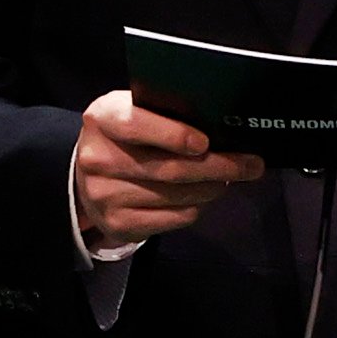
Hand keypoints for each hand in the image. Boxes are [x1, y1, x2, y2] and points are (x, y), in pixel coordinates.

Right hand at [73, 91, 260, 246]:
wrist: (86, 178)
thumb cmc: (123, 139)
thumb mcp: (132, 113)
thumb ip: (163, 114)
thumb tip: (220, 125)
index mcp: (102, 119)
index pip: (136, 125)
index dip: (173, 135)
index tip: (205, 143)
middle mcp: (98, 158)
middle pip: (169, 167)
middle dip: (218, 166)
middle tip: (250, 165)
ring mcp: (105, 195)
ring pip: (176, 196)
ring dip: (211, 188)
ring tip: (225, 179)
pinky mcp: (117, 224)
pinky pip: (173, 218)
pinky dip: (194, 207)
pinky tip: (200, 197)